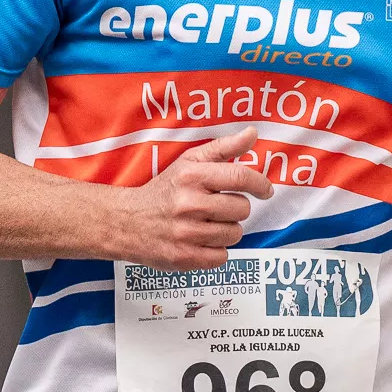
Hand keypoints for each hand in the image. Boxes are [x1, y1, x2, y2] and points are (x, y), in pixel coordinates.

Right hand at [113, 131, 272, 268]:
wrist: (126, 222)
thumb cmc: (163, 191)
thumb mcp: (188, 162)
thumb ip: (223, 148)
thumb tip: (253, 133)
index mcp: (191, 176)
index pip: (240, 177)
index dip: (260, 184)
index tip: (265, 190)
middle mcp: (189, 203)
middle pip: (242, 209)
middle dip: (235, 208)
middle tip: (219, 208)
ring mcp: (186, 233)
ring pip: (234, 234)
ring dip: (227, 230)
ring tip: (208, 224)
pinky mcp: (184, 257)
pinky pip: (222, 257)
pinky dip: (216, 250)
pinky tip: (201, 241)